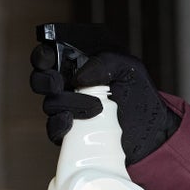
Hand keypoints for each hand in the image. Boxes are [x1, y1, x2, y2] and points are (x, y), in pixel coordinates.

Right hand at [29, 44, 180, 164]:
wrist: (150, 128)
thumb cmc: (138, 93)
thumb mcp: (129, 68)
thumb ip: (106, 61)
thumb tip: (79, 75)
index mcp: (77, 65)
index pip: (48, 56)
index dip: (42, 55)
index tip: (49, 57)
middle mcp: (67, 86)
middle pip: (39, 81)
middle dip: (45, 80)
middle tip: (60, 82)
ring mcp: (66, 110)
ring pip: (49, 104)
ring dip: (67, 103)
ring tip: (95, 107)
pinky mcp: (70, 133)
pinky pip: (53, 129)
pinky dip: (59, 124)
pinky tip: (71, 121)